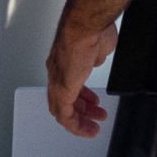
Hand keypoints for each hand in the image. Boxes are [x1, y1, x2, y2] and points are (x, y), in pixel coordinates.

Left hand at [46, 18, 115, 138]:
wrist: (84, 26)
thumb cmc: (90, 30)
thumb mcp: (99, 46)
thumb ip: (97, 56)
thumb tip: (98, 59)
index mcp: (64, 61)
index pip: (69, 84)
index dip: (82, 95)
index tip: (92, 102)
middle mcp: (57, 72)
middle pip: (64, 99)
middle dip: (82, 110)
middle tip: (94, 116)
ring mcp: (58, 82)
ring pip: (63, 109)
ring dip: (80, 120)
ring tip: (93, 127)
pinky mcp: (61, 91)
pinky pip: (64, 115)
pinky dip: (76, 126)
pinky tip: (86, 130)